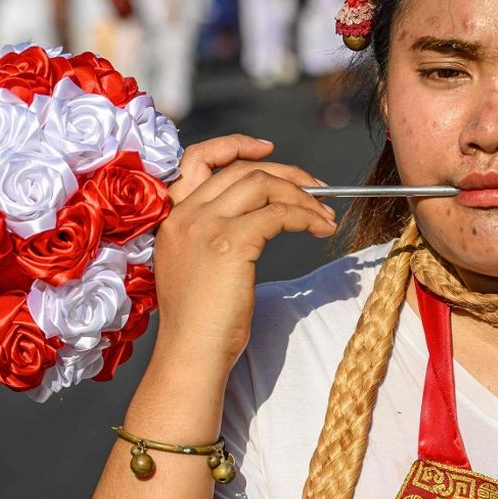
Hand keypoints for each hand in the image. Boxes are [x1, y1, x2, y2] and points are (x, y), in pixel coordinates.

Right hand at [148, 134, 336, 368]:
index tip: (268, 149)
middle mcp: (185, 215)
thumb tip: (260, 217)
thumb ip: (214, 235)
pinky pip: (278, 213)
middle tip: (319, 188)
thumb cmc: (201, 322)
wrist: (191, 352)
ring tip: (325, 214)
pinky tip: (321, 229)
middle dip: (287, 173)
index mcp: (172, 217)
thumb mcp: (197, 266)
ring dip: (302, 195)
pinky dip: (306, 216)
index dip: (234, 145)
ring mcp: (205, 226)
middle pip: (241, 170)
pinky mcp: (230, 243)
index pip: (197, 159)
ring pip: (262, 184)